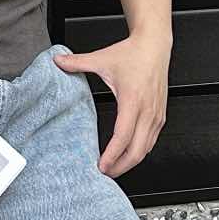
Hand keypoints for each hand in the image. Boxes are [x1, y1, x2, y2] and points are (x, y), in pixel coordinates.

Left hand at [53, 32, 171, 177]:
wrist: (154, 45)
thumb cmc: (132, 53)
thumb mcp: (101, 58)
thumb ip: (77, 62)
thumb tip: (58, 61)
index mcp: (132, 100)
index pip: (123, 137)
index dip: (112, 155)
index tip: (101, 166)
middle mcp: (147, 111)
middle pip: (137, 151)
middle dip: (121, 167)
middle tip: (106, 174)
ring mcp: (157, 115)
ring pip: (146, 149)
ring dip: (131, 162)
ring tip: (115, 167)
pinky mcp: (160, 116)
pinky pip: (152, 141)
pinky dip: (140, 151)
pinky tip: (128, 153)